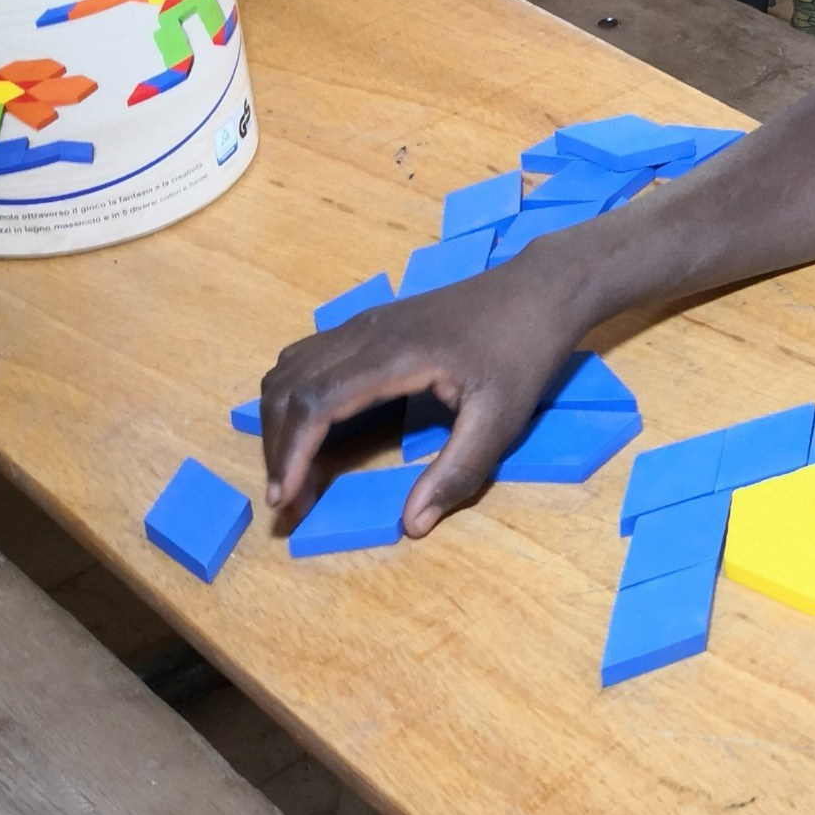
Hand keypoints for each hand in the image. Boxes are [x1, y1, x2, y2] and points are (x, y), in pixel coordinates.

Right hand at [260, 255, 584, 535]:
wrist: (538, 290)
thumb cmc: (523, 351)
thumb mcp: (501, 419)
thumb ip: (456, 471)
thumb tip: (411, 525)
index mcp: (392, 355)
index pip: (315, 403)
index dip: (290, 454)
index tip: (284, 500)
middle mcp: (364, 332)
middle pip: (289, 387)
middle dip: (277, 446)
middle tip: (288, 499)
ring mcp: (363, 322)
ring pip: (290, 368)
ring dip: (279, 420)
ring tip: (294, 470)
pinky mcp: (369, 323)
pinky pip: (308, 356)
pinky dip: (294, 396)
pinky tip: (312, 429)